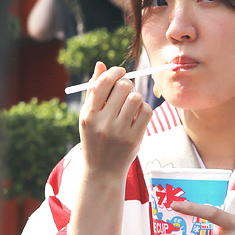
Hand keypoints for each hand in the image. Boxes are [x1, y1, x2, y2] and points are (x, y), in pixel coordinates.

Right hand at [79, 62, 151, 179]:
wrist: (102, 170)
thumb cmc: (95, 138)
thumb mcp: (89, 116)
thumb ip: (94, 90)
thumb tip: (101, 64)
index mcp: (89, 114)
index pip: (103, 82)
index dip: (115, 72)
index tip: (120, 72)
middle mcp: (103, 122)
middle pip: (123, 87)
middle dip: (127, 85)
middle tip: (125, 92)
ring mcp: (119, 132)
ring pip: (136, 98)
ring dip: (136, 98)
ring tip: (130, 106)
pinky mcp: (134, 139)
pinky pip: (146, 111)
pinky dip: (144, 109)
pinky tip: (137, 116)